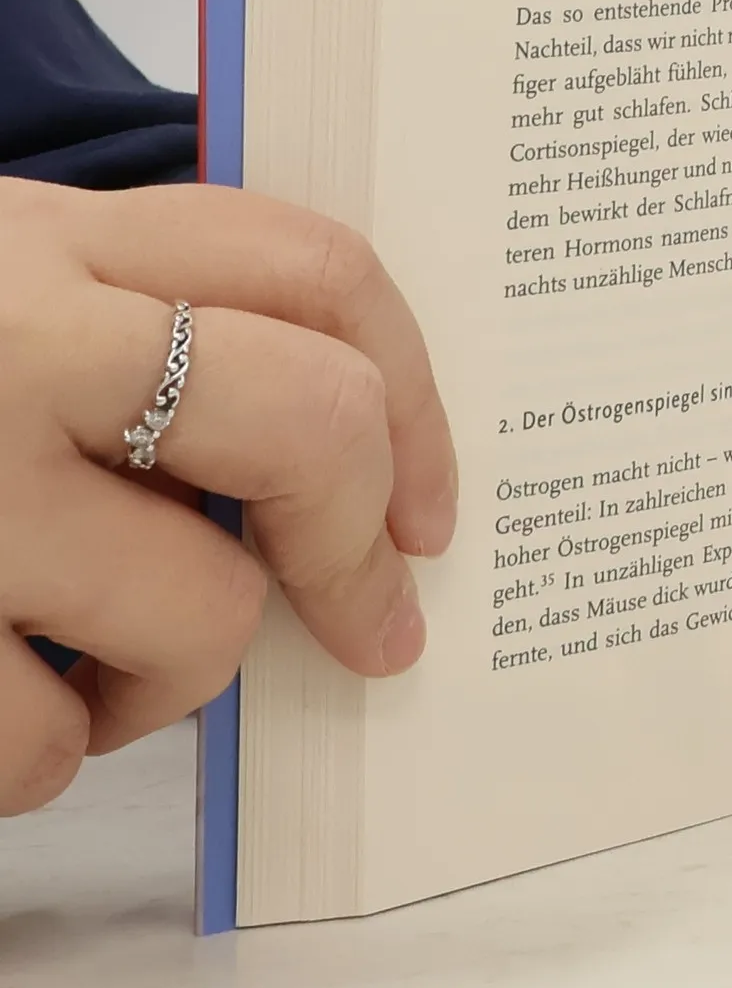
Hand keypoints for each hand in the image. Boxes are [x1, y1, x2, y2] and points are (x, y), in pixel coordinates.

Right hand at [0, 178, 456, 814]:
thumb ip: (131, 319)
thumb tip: (344, 461)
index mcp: (46, 237)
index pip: (315, 265)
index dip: (420, 392)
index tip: (433, 505)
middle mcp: (8, 340)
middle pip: (310, 423)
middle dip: (361, 543)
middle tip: (374, 619)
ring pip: (196, 619)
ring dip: (172, 677)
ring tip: (91, 659)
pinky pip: (45, 744)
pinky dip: (41, 750)